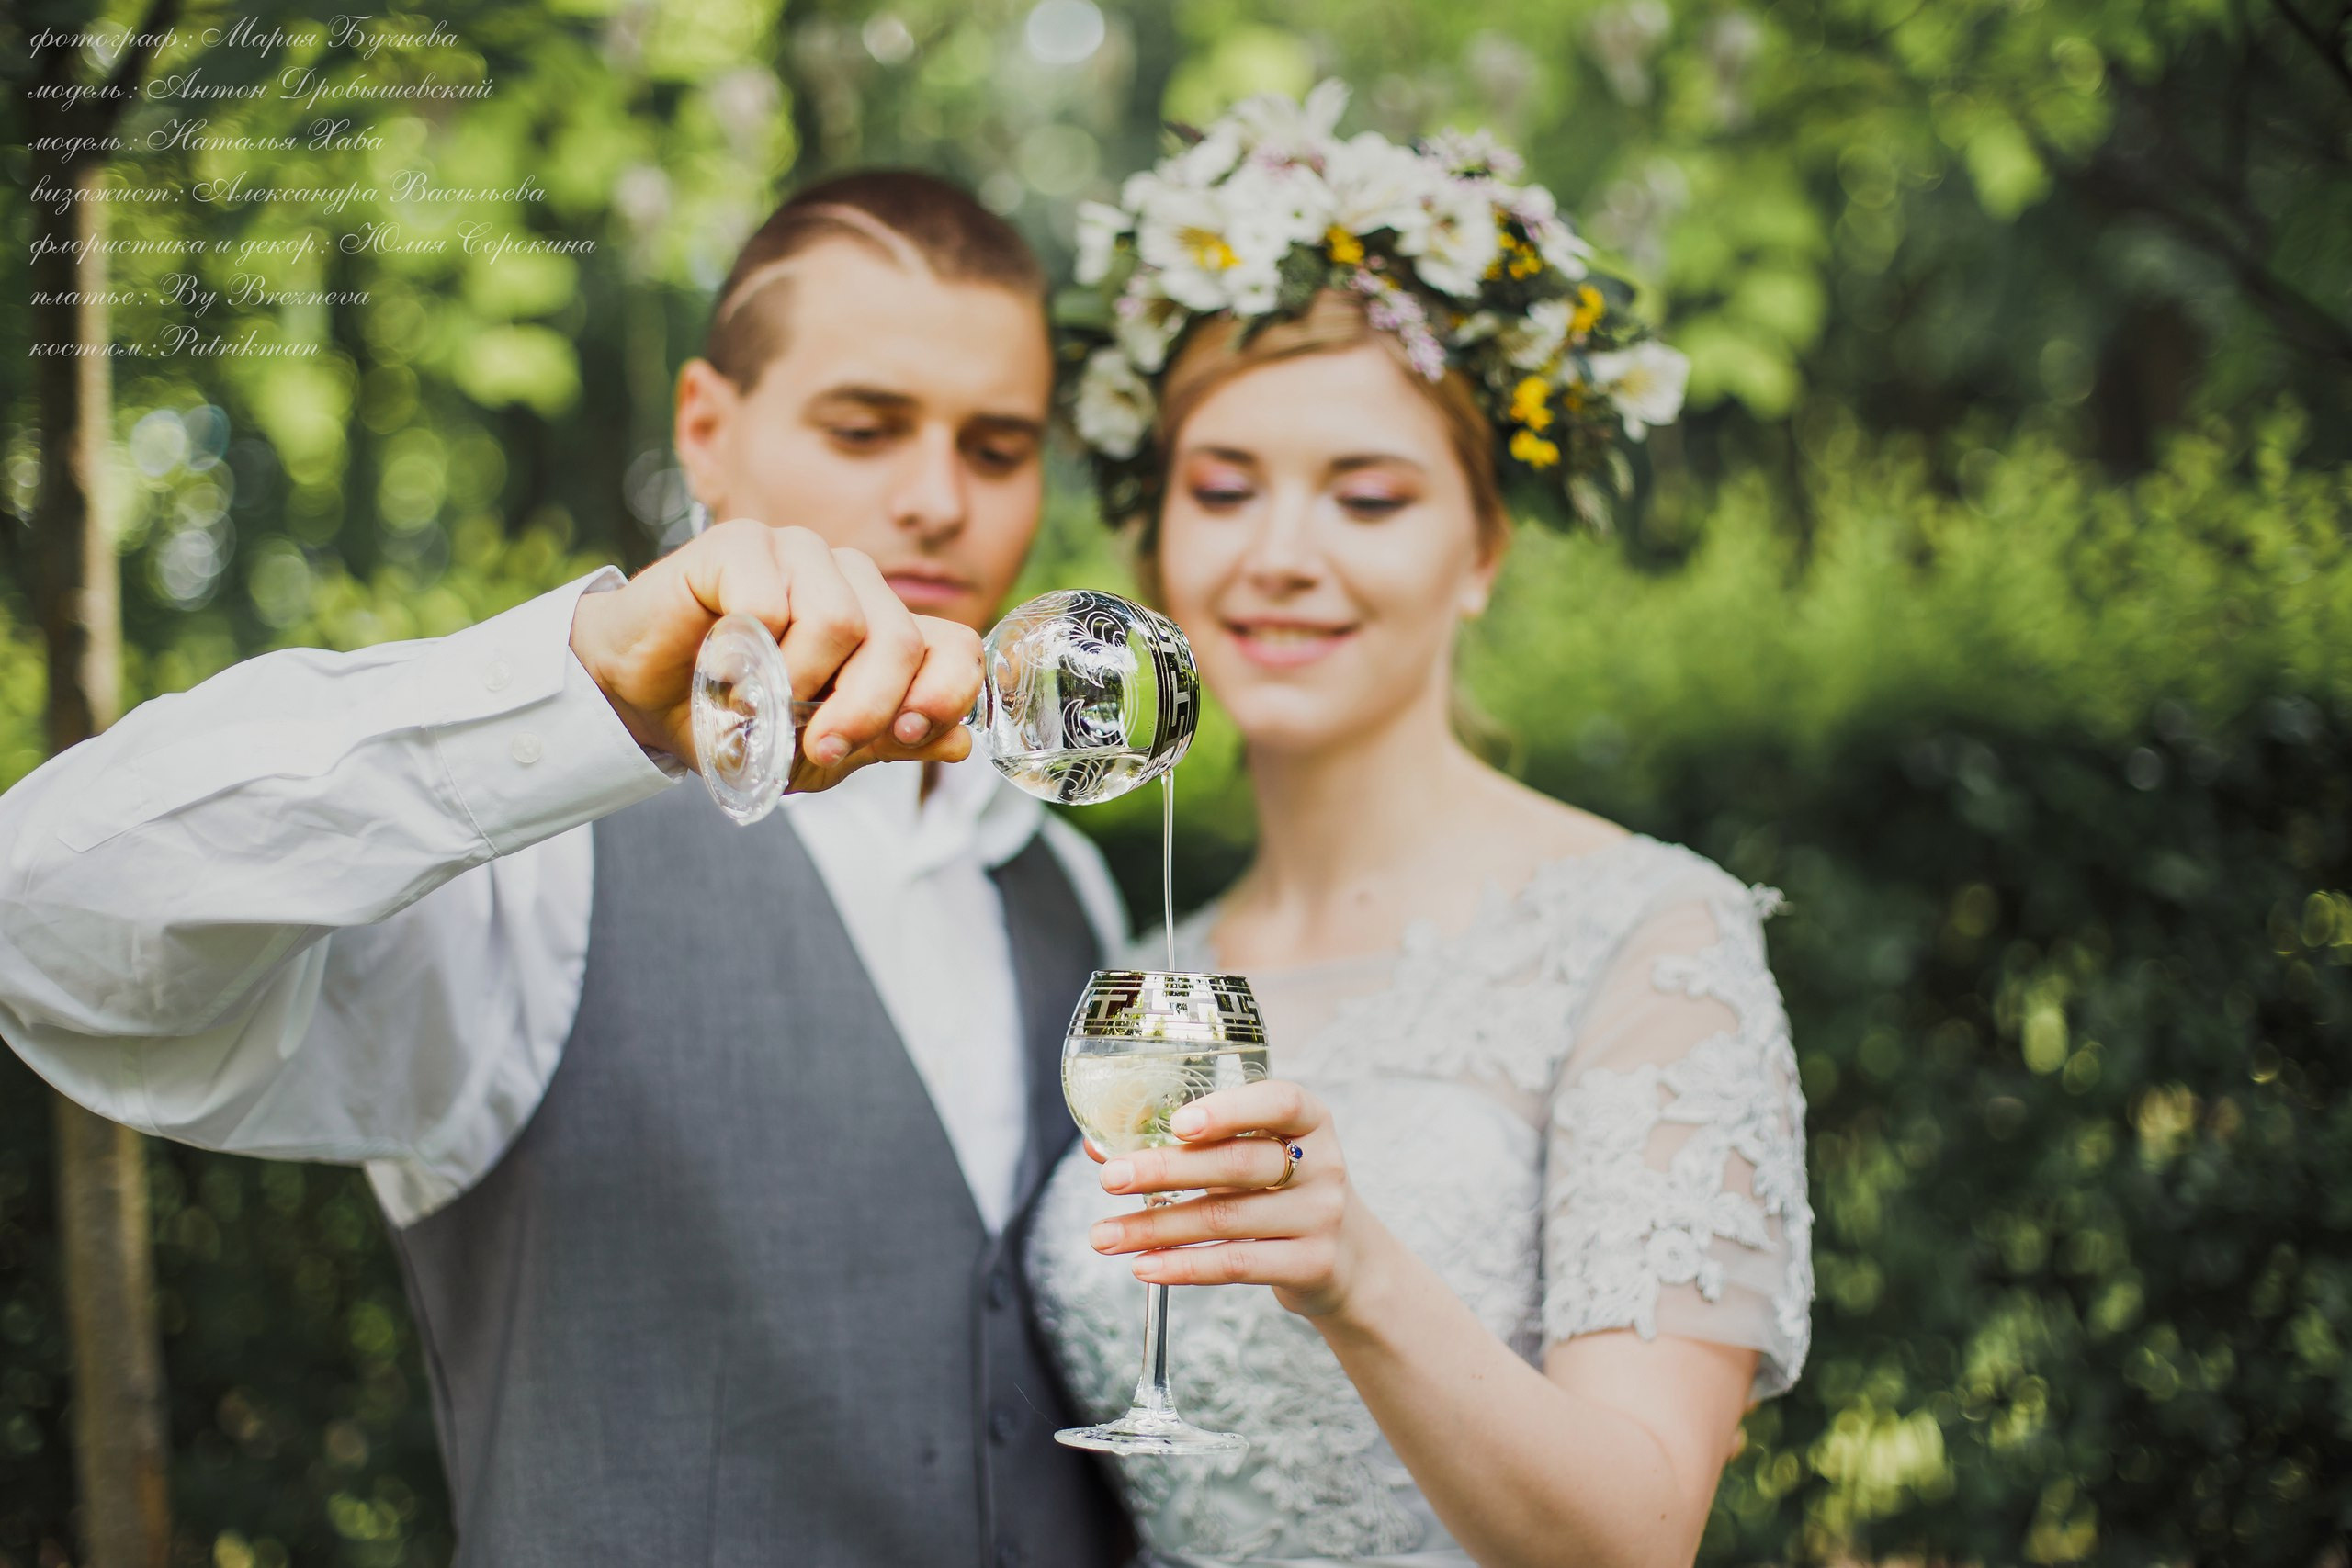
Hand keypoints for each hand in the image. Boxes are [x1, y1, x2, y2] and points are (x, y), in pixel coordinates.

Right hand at [568, 519, 980, 790]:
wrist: (639, 699)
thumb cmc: (733, 719)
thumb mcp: (818, 753)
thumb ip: (887, 741)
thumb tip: (960, 743)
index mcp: (883, 626)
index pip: (956, 648)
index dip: (943, 696)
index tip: (901, 737)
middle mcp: (852, 580)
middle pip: (901, 641)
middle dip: (862, 710)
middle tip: (815, 746)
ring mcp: (799, 552)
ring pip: (841, 620)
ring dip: (795, 682)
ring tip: (755, 700)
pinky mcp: (742, 540)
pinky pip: (770, 599)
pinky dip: (744, 651)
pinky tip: (719, 664)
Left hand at [1085, 1080, 1384, 1319]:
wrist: (1348, 1257)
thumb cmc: (1279, 1191)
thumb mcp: (1253, 1156)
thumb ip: (1191, 1146)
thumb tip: (1101, 1147)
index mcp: (1310, 1120)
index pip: (1279, 1102)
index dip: (1229, 1110)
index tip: (1177, 1122)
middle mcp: (1322, 1163)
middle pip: (1239, 1163)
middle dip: (1166, 1170)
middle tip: (1109, 1178)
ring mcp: (1321, 1216)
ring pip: (1225, 1218)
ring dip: (1155, 1226)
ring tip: (1104, 1235)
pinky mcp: (1311, 1264)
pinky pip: (1236, 1264)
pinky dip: (1183, 1266)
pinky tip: (1145, 1266)